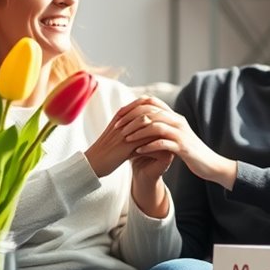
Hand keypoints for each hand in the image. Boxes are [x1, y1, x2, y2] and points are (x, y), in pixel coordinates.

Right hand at [104, 97, 174, 216]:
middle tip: (177, 126)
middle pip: (149, 114)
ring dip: (162, 133)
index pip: (143, 106)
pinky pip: (146, 143)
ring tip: (175, 138)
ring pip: (149, 128)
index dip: (158, 112)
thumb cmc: (104, 150)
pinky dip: (157, 146)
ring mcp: (125, 134)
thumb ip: (129, 125)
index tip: (171, 118)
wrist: (92, 163)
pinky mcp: (126, 147)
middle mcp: (124, 122)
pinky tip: (168, 151)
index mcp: (121, 117)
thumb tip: (144, 120)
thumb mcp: (116, 134)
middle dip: (163, 120)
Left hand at [115, 96, 236, 189]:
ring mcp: (181, 134)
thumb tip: (140, 119)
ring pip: (156, 126)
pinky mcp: (183, 148)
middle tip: (117, 127)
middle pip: (151, 112)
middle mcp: (178, 121)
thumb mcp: (174, 134)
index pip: (151, 102)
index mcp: (174, 115)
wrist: (209, 164)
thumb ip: (161, 125)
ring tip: (125, 139)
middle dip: (131, 119)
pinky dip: (148, 146)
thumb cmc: (188, 151)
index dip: (133, 106)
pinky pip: (163, 144)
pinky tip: (137, 151)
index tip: (119, 115)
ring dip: (138, 132)